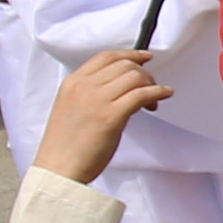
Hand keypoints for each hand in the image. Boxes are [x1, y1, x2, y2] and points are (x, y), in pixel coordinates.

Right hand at [36, 47, 170, 184]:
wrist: (58, 169)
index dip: (130, 54)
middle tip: (151, 87)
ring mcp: (97, 100)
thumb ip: (92, 93)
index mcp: (73, 82)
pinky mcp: (111, 116)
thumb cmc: (66, 145)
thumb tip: (122, 88)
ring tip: (154, 99)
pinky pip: (141, 94)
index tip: (145, 57)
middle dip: (144, 73)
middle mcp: (84, 87)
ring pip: (135, 76)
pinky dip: (157, 92)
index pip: (106, 56)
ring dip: (151, 84)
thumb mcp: (73, 107)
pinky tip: (163, 96)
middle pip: (124, 65)